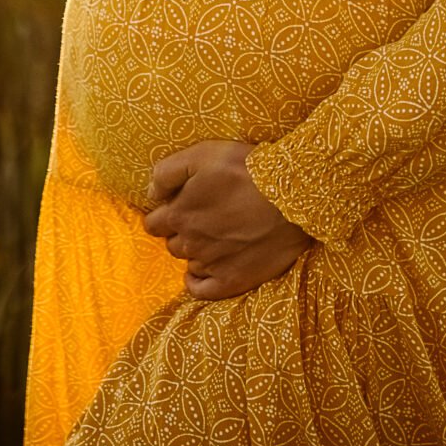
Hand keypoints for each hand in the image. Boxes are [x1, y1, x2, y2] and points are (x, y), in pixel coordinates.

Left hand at [141, 140, 312, 299]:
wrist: (293, 196)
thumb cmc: (247, 170)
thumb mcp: (202, 155)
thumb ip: (167, 173)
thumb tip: (151, 194)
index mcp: (179, 214)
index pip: (154, 223)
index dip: (165, 214)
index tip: (181, 206)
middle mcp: (190, 243)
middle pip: (172, 243)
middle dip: (182, 232)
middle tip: (205, 218)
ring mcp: (211, 265)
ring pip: (189, 263)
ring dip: (195, 252)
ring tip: (216, 237)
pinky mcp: (233, 280)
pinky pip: (201, 290)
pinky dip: (198, 282)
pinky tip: (206, 271)